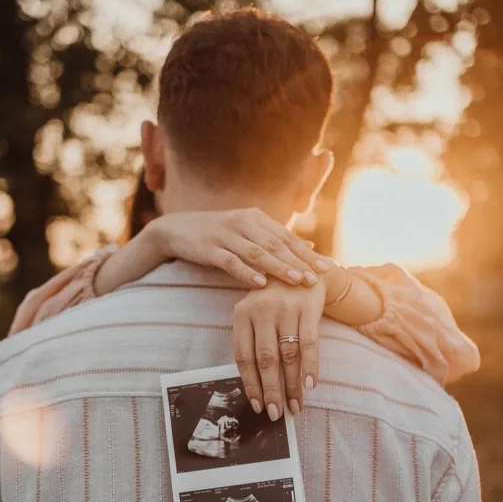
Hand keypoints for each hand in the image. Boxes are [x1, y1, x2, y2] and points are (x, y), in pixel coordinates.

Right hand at [149, 208, 328, 287]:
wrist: (176, 229)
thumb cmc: (217, 234)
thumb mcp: (247, 231)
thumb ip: (274, 239)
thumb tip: (308, 248)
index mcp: (256, 217)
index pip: (286, 237)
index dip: (307, 253)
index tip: (327, 267)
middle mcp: (243, 222)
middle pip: (276, 244)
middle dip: (299, 262)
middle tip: (318, 277)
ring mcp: (226, 235)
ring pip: (257, 253)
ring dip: (279, 268)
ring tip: (297, 281)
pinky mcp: (209, 248)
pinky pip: (230, 261)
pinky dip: (246, 272)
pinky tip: (260, 284)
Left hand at [233, 278, 326, 418]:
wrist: (299, 266)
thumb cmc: (273, 300)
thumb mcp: (254, 314)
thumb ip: (253, 342)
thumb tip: (258, 387)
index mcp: (242, 314)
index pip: (244, 356)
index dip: (251, 384)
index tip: (257, 405)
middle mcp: (262, 310)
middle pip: (266, 359)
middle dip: (272, 390)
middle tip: (275, 414)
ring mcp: (286, 308)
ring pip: (288, 355)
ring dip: (292, 385)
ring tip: (295, 406)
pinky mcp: (308, 307)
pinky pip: (310, 343)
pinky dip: (310, 366)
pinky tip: (310, 385)